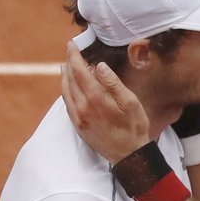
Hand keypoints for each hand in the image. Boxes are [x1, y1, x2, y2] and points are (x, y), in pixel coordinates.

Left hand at [61, 41, 150, 163]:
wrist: (129, 155)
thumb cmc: (134, 128)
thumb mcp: (130, 102)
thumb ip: (113, 83)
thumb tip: (99, 66)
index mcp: (96, 98)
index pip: (79, 71)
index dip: (74, 56)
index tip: (71, 44)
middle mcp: (82, 107)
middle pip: (70, 79)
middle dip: (69, 63)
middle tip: (70, 51)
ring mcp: (78, 118)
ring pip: (65, 91)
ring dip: (65, 77)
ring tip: (66, 66)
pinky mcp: (78, 126)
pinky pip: (67, 104)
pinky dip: (66, 91)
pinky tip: (70, 87)